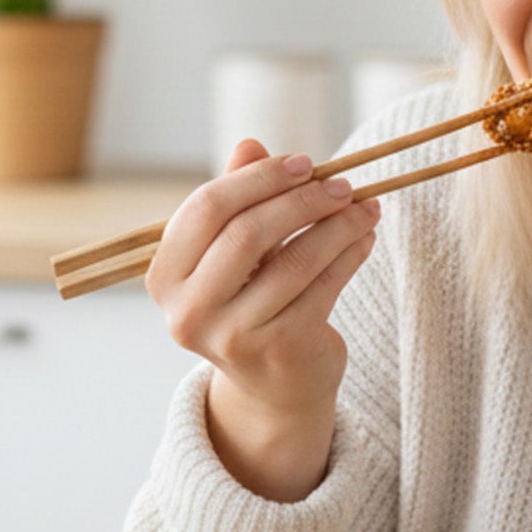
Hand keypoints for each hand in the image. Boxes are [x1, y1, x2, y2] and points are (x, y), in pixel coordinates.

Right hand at [148, 136, 381, 421]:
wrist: (276, 387)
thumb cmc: (253, 303)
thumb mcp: (237, 253)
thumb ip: (238, 201)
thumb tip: (250, 144)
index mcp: (166, 277)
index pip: (206, 208)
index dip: (258, 178)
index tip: (303, 163)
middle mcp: (188, 311)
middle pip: (247, 232)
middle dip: (302, 199)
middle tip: (342, 184)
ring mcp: (232, 335)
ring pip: (294, 259)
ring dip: (337, 226)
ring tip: (365, 208)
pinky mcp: (279, 350)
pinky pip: (323, 286)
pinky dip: (349, 255)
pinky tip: (365, 239)